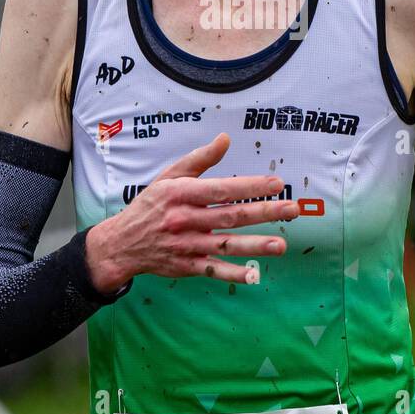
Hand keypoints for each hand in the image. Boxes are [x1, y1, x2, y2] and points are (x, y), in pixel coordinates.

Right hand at [84, 131, 298, 291]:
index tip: (276, 183)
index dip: (249, 186)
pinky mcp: (187, 266)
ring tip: (281, 245)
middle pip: (229, 216)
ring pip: (225, 245)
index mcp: (182, 194)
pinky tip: (255, 274)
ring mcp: (186, 245)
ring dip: (254, 246)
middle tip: (292, 209)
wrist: (122, 243)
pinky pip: (213, 270)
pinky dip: (233, 273)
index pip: (221, 189)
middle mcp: (185, 220)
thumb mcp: (169, 176)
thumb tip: (225, 139)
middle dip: (263, 212)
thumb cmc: (151, 205)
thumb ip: (200, 159)